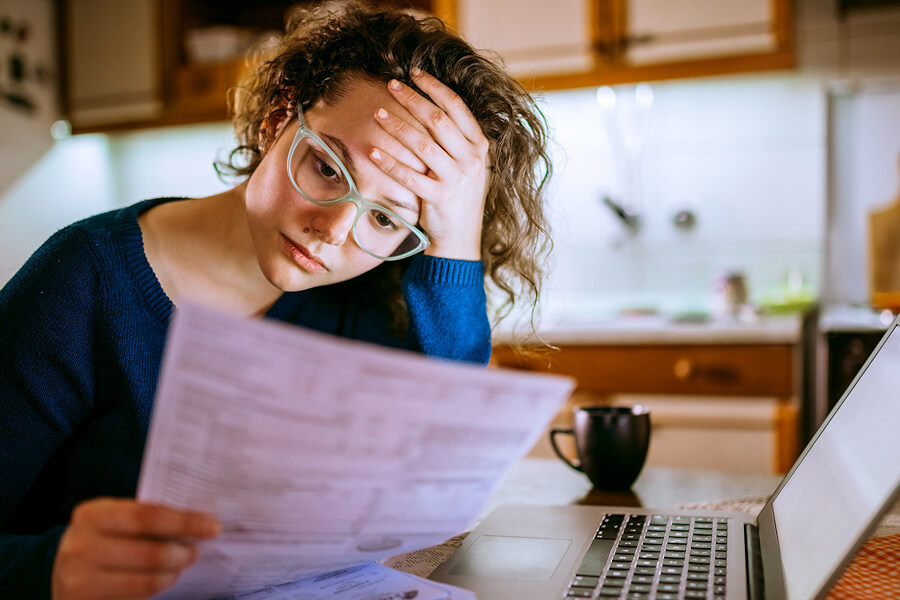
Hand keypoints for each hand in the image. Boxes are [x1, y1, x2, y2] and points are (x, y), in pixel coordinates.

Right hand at [52, 497, 220, 599]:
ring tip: (181, 565)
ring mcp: (81, 581)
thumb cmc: (101, 537)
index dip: (185, 522)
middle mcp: (82, 547)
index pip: (149, 517)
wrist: (59, 569)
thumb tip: (198, 521)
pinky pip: (137, 599)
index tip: (212, 526)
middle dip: (183, 553)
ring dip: (174, 573)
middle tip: (196, 550)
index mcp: (92, 515)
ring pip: (148, 582)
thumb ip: (147, 517)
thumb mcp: (114, 518)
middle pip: (152, 553)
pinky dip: (156, 588)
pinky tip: (163, 579)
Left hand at [370, 70, 490, 260]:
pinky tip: (372, 151)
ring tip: (378, 113)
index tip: (414, 73)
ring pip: (422, 144)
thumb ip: (456, 140)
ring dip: (397, 126)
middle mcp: (471, 160)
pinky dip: (389, 163)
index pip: (457, 107)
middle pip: (438, 120)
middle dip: (412, 99)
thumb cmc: (458, 198)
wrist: (461, 239)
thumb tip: (430, 106)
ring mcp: (457, 179)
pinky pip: (410, 176)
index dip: (434, 87)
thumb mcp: (467, 166)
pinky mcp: (439, 198)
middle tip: (391, 85)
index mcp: (480, 147)